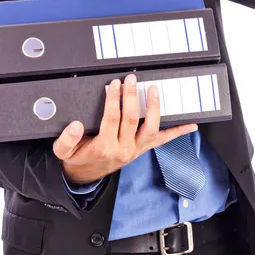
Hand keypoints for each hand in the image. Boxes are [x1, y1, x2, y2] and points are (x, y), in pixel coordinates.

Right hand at [53, 73, 197, 183]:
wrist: (86, 174)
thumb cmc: (78, 158)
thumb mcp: (63, 151)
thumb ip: (67, 138)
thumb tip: (75, 125)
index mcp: (104, 147)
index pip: (112, 119)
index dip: (113, 100)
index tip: (113, 85)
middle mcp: (123, 149)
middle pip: (132, 120)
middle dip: (132, 97)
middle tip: (130, 80)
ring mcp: (136, 149)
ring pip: (151, 128)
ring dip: (154, 108)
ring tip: (153, 90)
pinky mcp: (143, 148)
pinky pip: (163, 140)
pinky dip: (178, 132)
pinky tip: (191, 124)